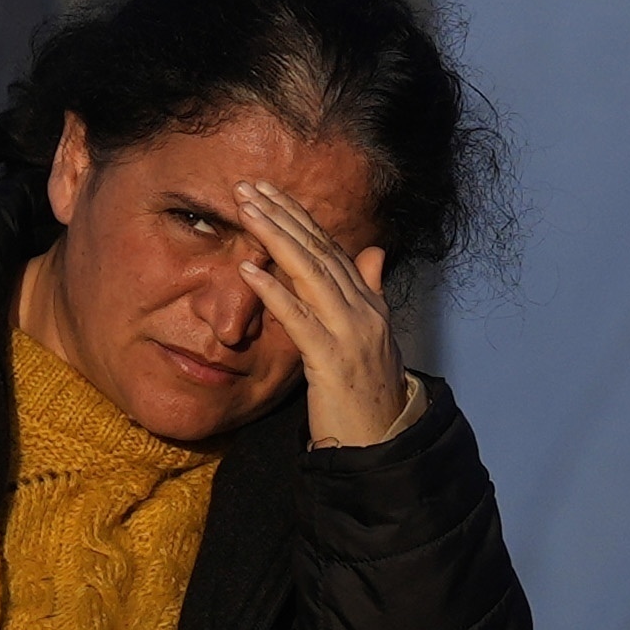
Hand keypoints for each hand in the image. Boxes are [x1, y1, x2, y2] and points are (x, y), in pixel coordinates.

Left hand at [220, 183, 413, 450]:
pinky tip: (247, 270)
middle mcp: (363, 310)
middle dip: (282, 215)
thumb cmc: (369, 394)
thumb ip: (369, 290)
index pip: (330, 248)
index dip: (299, 217)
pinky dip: (273, 291)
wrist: (382, 442)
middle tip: (248, 187)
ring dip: (275, 237)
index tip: (269, 192)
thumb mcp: (371, 337)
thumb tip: (373, 252)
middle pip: (318, 251)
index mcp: (368, 303)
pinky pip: (300, 318)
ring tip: (246, 210)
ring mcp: (350, 333)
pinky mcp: (333, 360)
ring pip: (310, 273)